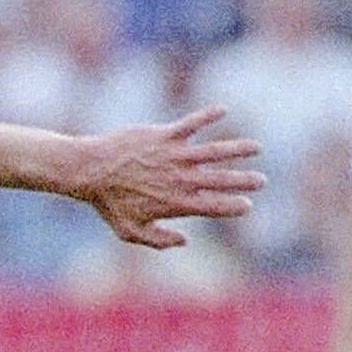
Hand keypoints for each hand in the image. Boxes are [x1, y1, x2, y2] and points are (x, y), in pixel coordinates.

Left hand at [75, 107, 263, 249]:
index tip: (247, 205)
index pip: (214, 207)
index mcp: (176, 203)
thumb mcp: (130, 231)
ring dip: (238, 149)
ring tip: (256, 148)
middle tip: (262, 181)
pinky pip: (191, 123)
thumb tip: (184, 242)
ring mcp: (174, 156)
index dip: (233, 207)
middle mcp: (181, 179)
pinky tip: (223, 109)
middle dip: (245, 181)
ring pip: (215, 151)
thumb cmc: (108, 203)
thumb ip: (158, 240)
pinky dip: (207, 115)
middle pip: (222, 180)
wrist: (89, 171)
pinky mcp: (165, 136)